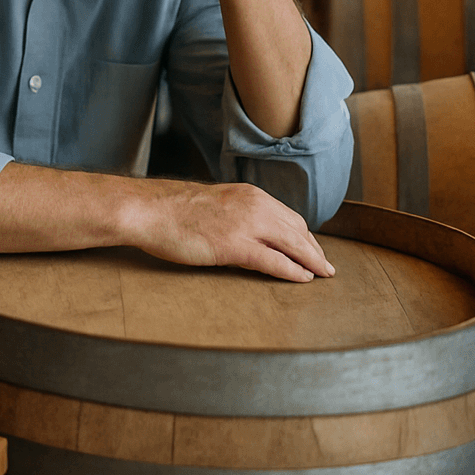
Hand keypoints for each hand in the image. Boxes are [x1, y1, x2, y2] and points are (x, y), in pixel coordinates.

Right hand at [125, 178, 334, 282]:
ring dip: (311, 261)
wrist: (148, 210)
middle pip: (297, 230)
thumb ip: (234, 214)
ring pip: (293, 245)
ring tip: (322, 274)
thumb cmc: (170, 209)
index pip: (288, 216)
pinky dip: (293, 271)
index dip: (304, 235)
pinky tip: (304, 279)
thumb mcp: (212, 204)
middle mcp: (253, 205)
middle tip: (325, 265)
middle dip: (314, 249)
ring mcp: (246, 225)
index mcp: (248, 194)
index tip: (312, 247)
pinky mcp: (235, 246)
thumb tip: (245, 232)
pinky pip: (274, 261)